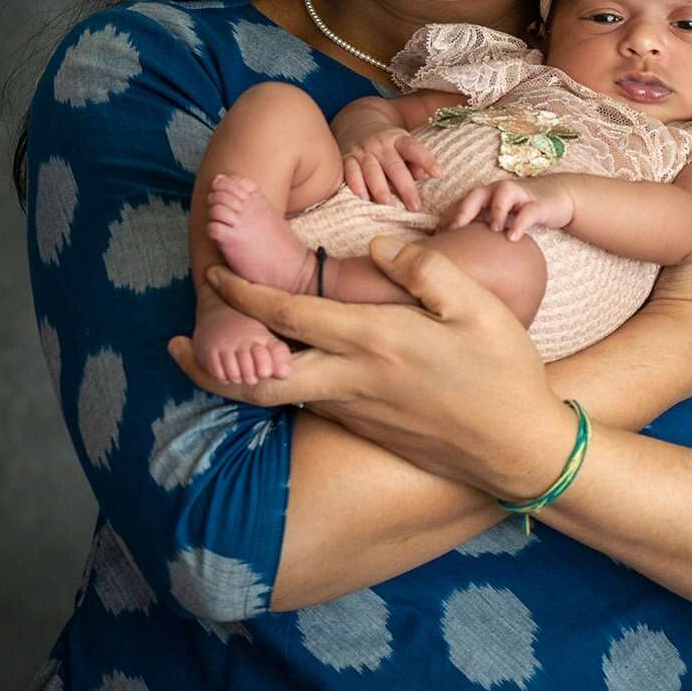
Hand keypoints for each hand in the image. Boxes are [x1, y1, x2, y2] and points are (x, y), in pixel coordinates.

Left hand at [164, 239, 574, 498]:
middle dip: (209, 364)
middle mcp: (351, 381)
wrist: (518, 448)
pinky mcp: (365, 430)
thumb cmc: (503, 371)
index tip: (213, 272)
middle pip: (257, 381)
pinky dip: (279, 387)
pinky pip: (308, 406)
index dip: (244, 293)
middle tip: (173, 344)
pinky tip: (281, 368)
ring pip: (277, 398)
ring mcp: (354, 412)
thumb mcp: (476, 306)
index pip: (289, 314)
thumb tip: (377, 243)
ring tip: (212, 357)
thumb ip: (423, 268)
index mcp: (373, 342)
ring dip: (237, 379)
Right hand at [339, 128, 438, 210]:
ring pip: (372, 172)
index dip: (426, 160)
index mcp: (398, 139)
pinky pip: (350, 173)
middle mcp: (380, 145)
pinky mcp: (346, 159)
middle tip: (415, 207)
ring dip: (381, 190)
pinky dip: (356, 186)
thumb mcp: (403, 143)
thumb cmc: (387, 142)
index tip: (438, 174)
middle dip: (405, 188)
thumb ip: (415, 159)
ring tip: (390, 206)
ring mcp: (362, 152)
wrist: (354, 123)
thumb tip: (423, 175)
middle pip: (394, 166)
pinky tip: (363, 199)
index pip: (413, 148)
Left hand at [447, 175, 575, 239]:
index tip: (436, 238)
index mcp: (486, 196)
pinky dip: (520, 223)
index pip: (461, 204)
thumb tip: (455, 252)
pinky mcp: (538, 204)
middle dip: (463, 211)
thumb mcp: (498, 218)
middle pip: (476, 194)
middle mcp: (498, 191)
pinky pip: (528, 212)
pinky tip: (513, 238)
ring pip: (503, 195)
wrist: (559, 196)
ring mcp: (519, 195)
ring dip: (495, 212)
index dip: (448, 219)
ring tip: (493, 230)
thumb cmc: (521, 210)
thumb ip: (480, 228)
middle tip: (454, 231)